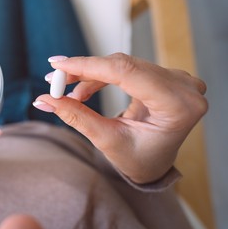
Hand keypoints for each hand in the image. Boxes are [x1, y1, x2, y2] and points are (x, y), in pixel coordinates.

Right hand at [33, 53, 207, 183]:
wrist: (156, 163)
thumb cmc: (138, 158)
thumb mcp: (106, 140)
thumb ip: (76, 116)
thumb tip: (44, 99)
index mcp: (177, 106)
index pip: (126, 72)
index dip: (87, 66)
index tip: (57, 66)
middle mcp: (183, 87)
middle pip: (124, 65)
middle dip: (84, 70)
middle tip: (54, 78)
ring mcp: (177, 80)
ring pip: (122, 65)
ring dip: (91, 74)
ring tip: (67, 92)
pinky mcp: (165, 77)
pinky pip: (127, 68)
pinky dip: (102, 76)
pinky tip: (84, 90)